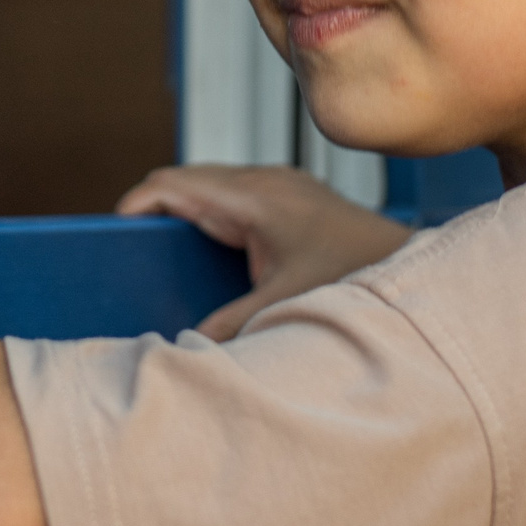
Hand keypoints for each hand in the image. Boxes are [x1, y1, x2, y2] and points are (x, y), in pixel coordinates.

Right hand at [118, 164, 412, 338]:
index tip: (113, 233)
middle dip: (156, 210)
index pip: (174, 184)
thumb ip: (233, 323)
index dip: (138, 205)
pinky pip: (234, 197)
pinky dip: (212, 218)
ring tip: (165, 252)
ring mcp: (279, 186)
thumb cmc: (356, 277)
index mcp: (255, 197)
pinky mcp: (290, 199)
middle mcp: (264, 182)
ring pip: (211, 186)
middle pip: (188, 181)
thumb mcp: (286, 304)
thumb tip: (188, 344)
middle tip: (132, 249)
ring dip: (185, 213)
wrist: (412, 269)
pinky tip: (212, 253)